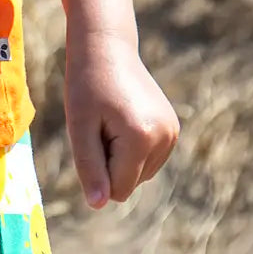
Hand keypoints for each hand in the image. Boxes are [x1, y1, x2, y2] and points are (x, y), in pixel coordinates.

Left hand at [64, 29, 178, 208]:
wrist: (106, 49)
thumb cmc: (86, 86)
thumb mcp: (79, 127)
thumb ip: (89, 168)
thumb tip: (99, 204)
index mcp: (142, 138)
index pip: (117, 189)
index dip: (96, 170)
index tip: (91, 135)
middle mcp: (165, 138)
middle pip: (129, 183)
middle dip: (108, 163)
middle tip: (99, 125)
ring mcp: (173, 134)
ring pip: (139, 175)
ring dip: (119, 157)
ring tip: (110, 121)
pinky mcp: (173, 130)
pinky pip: (147, 161)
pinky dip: (131, 149)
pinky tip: (122, 119)